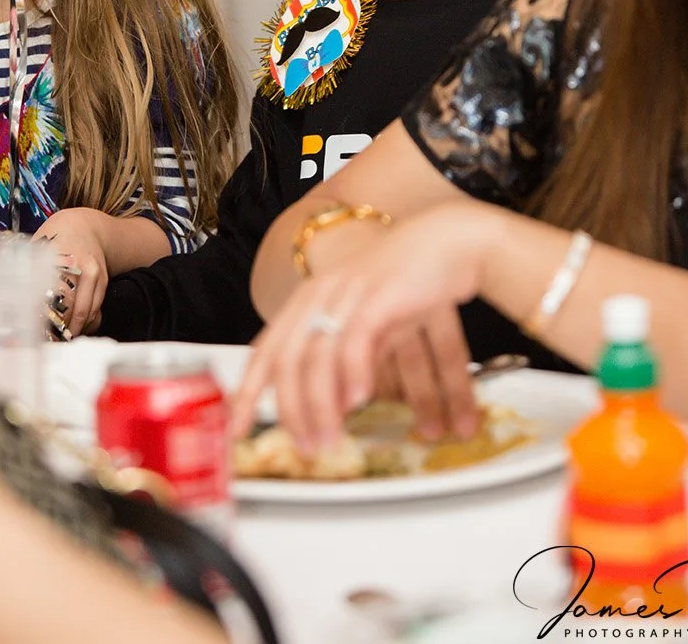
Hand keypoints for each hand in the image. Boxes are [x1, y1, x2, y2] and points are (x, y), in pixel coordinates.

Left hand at [33, 208, 109, 336]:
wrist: (86, 225)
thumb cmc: (55, 238)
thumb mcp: (36, 249)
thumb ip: (26, 274)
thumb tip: (7, 303)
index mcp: (59, 260)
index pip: (51, 299)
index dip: (43, 321)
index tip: (33, 336)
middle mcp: (80, 269)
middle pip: (71, 311)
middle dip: (59, 333)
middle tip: (46, 345)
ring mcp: (94, 276)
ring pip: (86, 314)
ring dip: (73, 331)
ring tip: (59, 343)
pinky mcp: (103, 282)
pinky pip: (96, 310)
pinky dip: (86, 324)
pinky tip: (74, 330)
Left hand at [232, 201, 492, 448]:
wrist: (448, 241)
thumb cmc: (408, 281)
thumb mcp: (366, 318)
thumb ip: (343, 356)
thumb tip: (329, 404)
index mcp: (309, 298)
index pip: (267, 349)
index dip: (248, 391)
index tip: (239, 427)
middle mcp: (321, 294)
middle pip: (287, 359)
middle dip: (290, 409)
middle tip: (304, 446)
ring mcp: (348, 292)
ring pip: (317, 357)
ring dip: (321, 405)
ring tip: (329, 438)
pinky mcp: (379, 295)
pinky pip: (355, 341)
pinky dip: (353, 375)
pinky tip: (358, 401)